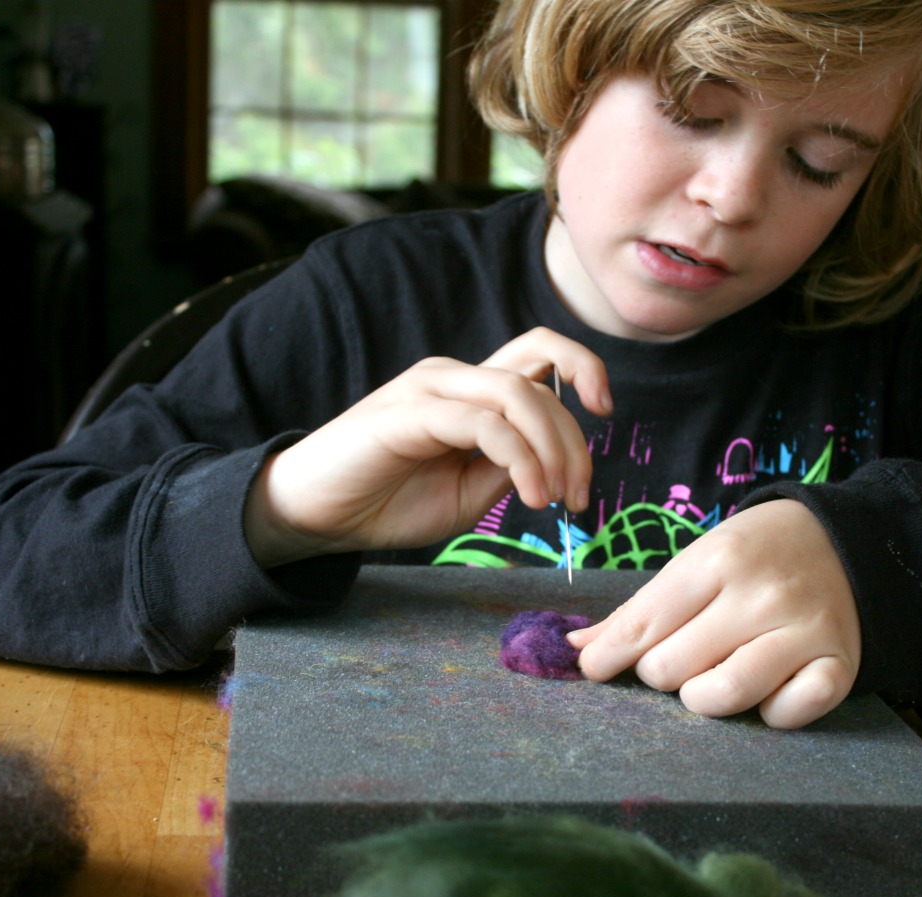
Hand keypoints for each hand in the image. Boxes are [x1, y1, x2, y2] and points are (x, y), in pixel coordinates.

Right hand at [244, 327, 612, 565]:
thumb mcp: (468, 492)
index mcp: (469, 391)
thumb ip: (509, 467)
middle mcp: (452, 378)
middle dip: (575, 439)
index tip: (607, 412)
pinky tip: (528, 497)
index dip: (584, 368)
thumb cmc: (387, 502)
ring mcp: (429, 389)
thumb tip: (551, 460)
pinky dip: (519, 458)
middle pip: (539, 377)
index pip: (541, 354)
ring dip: (552, 448)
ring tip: (555, 500)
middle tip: (580, 497)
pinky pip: (483, 424)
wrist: (314, 515)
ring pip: (516, 394)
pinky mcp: (408, 414)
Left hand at [567, 499, 859, 728]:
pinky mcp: (839, 665)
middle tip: (676, 658)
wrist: (845, 542)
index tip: (594, 670)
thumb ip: (640, 609)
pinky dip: (769, 713)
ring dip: (702, 698)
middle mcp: (762, 594)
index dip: (609, 656)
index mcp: (719, 560)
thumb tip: (578, 648)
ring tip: (708, 680)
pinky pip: (786, 715)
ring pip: (722, 696)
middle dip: (661, 672)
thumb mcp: (697, 562)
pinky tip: (765, 691)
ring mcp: (804, 631)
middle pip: (673, 667)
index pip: (643, 624)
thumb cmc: (754, 555)